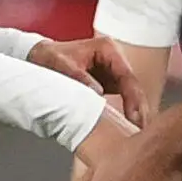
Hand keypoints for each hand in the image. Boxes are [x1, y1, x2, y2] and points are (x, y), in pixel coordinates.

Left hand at [29, 34, 147, 127]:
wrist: (40, 58)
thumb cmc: (51, 57)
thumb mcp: (62, 65)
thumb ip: (80, 78)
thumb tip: (98, 94)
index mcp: (107, 49)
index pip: (127, 75)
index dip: (133, 97)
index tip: (134, 116)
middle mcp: (114, 59)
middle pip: (133, 85)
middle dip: (139, 108)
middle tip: (141, 129)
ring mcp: (113, 71)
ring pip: (131, 93)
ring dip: (136, 112)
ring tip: (139, 131)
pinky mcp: (110, 83)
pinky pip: (123, 98)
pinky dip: (127, 112)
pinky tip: (130, 126)